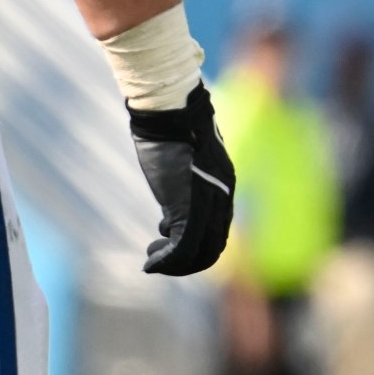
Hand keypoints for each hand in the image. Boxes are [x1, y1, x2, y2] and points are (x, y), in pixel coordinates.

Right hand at [127, 83, 233, 274]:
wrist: (169, 110)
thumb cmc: (169, 124)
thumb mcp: (182, 157)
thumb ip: (185, 181)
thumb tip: (174, 196)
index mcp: (223, 184)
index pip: (218, 228)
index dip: (196, 242)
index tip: (167, 238)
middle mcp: (222, 198)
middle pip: (214, 247)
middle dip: (187, 260)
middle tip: (159, 256)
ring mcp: (209, 204)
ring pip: (200, 253)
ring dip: (175, 264)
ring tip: (152, 259)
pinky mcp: (190, 208)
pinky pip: (182, 248)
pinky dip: (166, 262)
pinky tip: (149, 262)